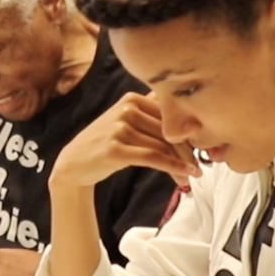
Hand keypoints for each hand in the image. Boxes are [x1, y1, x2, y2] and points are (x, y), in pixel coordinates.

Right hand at [51, 92, 199, 188]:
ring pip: (163, 146)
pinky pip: (153, 158)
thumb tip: (192, 118)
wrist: (74, 163)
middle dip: (187, 151)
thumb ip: (152, 114)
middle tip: (198, 168)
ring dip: (181, 164)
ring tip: (189, 177)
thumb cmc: (107, 144)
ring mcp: (119, 128)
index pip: (171, 115)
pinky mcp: (115, 148)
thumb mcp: (127, 121)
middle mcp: (126, 109)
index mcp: (132, 98)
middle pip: (169, 130)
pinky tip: (185, 174)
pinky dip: (173, 167)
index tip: (200, 148)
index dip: (188, 134)